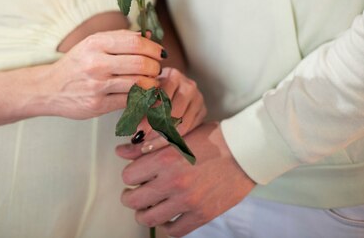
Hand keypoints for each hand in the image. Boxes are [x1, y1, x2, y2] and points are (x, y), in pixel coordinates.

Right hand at [42, 30, 163, 119]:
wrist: (49, 88)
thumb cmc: (77, 63)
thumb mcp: (93, 43)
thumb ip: (121, 38)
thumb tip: (149, 36)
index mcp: (96, 43)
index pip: (136, 42)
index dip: (153, 48)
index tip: (159, 53)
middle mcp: (96, 63)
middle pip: (141, 64)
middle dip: (155, 67)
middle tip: (156, 68)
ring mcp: (97, 86)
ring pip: (138, 84)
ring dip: (152, 83)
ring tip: (152, 81)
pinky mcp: (98, 105)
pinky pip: (130, 101)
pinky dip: (141, 98)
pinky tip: (143, 94)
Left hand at [116, 122, 255, 236]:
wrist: (243, 151)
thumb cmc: (212, 138)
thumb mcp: (178, 135)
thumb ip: (148, 145)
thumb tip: (120, 151)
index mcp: (165, 158)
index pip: (129, 175)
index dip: (129, 175)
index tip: (134, 175)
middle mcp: (173, 181)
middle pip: (134, 200)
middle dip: (130, 196)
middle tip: (135, 192)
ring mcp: (187, 201)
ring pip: (149, 218)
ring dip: (144, 213)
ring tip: (147, 206)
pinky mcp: (201, 215)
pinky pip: (174, 231)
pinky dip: (166, 226)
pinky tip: (167, 217)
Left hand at [123, 67, 206, 151]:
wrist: (172, 87)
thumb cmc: (153, 91)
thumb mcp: (143, 93)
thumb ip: (136, 105)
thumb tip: (127, 125)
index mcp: (174, 75)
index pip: (162, 99)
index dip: (149, 118)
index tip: (137, 132)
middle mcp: (189, 85)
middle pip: (174, 113)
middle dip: (156, 130)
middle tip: (142, 142)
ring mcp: (198, 99)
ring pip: (182, 124)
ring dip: (164, 138)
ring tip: (148, 147)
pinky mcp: (203, 112)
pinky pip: (189, 130)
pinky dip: (174, 140)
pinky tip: (160, 145)